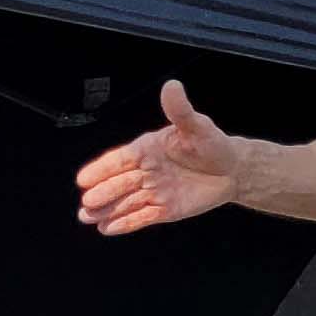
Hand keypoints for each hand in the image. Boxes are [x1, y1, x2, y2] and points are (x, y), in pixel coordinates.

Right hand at [74, 80, 239, 233]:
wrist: (232, 169)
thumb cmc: (211, 144)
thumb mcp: (196, 126)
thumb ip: (180, 110)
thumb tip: (172, 86)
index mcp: (147, 150)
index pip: (119, 160)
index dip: (101, 169)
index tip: (83, 179)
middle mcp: (146, 171)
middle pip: (118, 184)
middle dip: (102, 194)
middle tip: (87, 204)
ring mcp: (154, 191)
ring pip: (126, 202)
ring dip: (107, 210)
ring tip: (88, 217)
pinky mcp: (165, 209)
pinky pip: (142, 217)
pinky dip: (126, 223)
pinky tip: (108, 229)